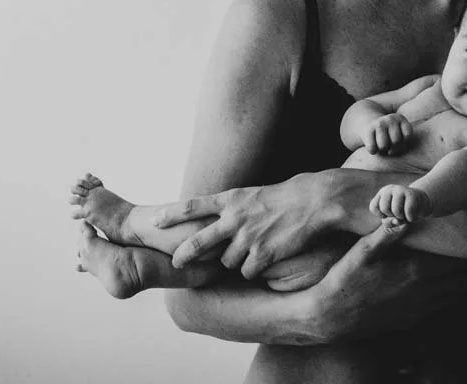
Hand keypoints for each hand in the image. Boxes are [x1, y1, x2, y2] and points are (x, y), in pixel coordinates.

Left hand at [152, 173, 330, 277]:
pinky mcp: (263, 254)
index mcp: (230, 200)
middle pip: (199, 241)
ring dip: (235, 262)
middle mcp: (235, 218)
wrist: (312, 202)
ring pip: (227, 262)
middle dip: (184, 254)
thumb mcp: (250, 195)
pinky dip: (252, 270)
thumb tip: (211, 219)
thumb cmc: (282, 198)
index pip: (193, 206)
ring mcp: (248, 237)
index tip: (154, 222)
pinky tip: (264, 260)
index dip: (171, 215)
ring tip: (252, 250)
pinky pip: (247, 272)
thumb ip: (229, 208)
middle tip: (175, 262)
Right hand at [305, 219, 466, 341]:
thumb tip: (405, 215)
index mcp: (414, 272)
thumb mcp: (362, 251)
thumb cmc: (345, 279)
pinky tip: (456, 288)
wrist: (333, 316)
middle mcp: (423, 292)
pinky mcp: (411, 318)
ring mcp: (418, 308)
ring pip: (455, 293)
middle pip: (462, 278)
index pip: (454, 260)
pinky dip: (455, 294)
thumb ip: (386, 234)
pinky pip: (442, 305)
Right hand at [362, 113, 411, 154]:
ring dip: (382, 149)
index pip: (407, 135)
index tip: (399, 139)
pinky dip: (372, 150)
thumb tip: (390, 152)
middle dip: (392, 145)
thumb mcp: (400, 137)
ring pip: (383, 146)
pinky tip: (373, 146)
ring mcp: (379, 123)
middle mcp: (390, 119)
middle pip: (396, 141)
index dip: (404, 141)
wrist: (369, 123)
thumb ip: (401, 146)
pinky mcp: (368, 130)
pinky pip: (372, 148)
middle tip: (388, 142)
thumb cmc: (389, 135)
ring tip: (381, 144)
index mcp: (401, 118)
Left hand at [370, 184, 431, 222]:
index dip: (381, 216)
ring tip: (406, 215)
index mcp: (382, 194)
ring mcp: (400, 189)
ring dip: (403, 218)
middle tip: (400, 214)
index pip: (373, 207)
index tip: (390, 214)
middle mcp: (389, 189)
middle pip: (384, 209)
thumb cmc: (404, 212)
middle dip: (393, 217)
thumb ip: (390, 223)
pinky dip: (411, 218)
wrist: (422, 203)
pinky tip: (413, 215)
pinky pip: (408, 211)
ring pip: (396, 211)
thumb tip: (397, 221)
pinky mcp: (412, 193)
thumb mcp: (393, 219)